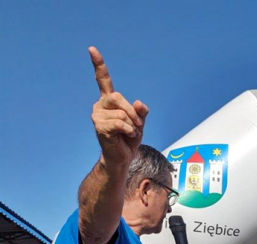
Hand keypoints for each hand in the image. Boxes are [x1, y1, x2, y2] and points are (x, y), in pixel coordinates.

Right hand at [88, 47, 147, 165]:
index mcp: (109, 100)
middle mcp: (100, 105)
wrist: (123, 157)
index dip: (98, 64)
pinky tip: (126, 136)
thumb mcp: (139, 121)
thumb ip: (141, 111)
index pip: (103, 79)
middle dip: (133, 112)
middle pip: (119, 98)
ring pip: (122, 113)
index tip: (92, 49)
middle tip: (138, 125)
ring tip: (129, 133)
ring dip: (132, 125)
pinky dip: (129, 131)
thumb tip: (138, 103)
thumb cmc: (129, 138)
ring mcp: (97, 115)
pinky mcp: (99, 126)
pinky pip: (121, 123)